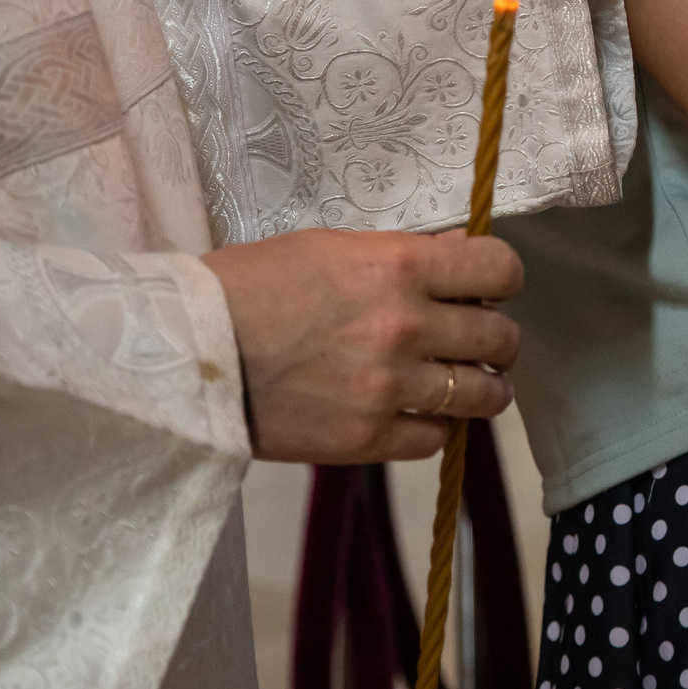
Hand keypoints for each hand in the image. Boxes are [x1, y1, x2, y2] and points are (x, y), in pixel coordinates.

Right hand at [203, 228, 522, 462]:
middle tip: (478, 341)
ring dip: (483, 388)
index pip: (500, 270)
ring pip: (482, 395)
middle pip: (500, 337)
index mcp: (401, 267)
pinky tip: (418, 415)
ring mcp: (390, 388)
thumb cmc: (251, 284)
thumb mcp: (332, 248)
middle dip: (497, 338)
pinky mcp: (366, 439)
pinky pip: (435, 440)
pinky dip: (436, 428)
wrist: (187, 351)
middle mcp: (407, 327)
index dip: (501, 279)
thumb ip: (404, 256)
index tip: (488, 288)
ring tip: (468, 384)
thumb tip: (460, 257)